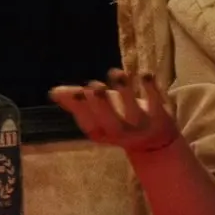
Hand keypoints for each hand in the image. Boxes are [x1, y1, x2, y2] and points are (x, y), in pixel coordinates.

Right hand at [50, 69, 180, 153]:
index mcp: (102, 132)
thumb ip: (77, 103)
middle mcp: (121, 133)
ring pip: (132, 111)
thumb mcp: (97, 114)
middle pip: (110, 121)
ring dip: (125, 92)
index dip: (82, 109)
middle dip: (101, 104)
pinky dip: (151, 88)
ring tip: (118, 74)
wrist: (155, 140)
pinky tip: (144, 74)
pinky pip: (156, 103)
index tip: (77, 92)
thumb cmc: (119, 120)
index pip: (90, 124)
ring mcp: (142, 126)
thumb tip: (53, 92)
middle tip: (94, 86)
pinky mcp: (161, 117)